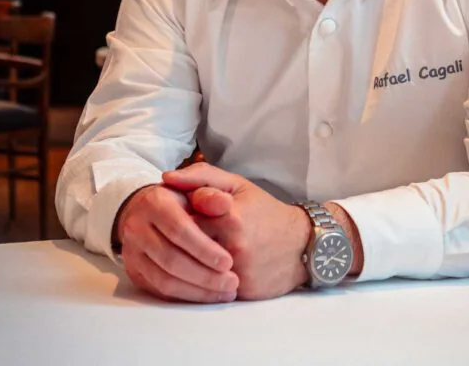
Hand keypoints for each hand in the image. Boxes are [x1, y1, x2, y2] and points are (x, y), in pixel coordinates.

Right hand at [114, 183, 239, 303]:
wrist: (148, 208)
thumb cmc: (181, 197)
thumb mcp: (199, 185)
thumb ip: (212, 192)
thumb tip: (225, 203)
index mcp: (155, 202)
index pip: (179, 230)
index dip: (204, 249)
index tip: (228, 262)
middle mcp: (138, 227)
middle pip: (171, 259)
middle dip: (204, 275)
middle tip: (231, 283)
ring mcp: (132, 252)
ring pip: (164, 280)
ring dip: (198, 291)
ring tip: (225, 292)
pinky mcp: (135, 271)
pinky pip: (160, 291)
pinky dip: (186, 296)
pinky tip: (208, 294)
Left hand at [162, 163, 311, 300]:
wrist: (302, 245)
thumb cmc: (264, 210)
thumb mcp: (237, 184)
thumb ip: (201, 177)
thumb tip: (166, 178)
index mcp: (229, 214)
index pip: (183, 217)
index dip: (177, 216)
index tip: (181, 215)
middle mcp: (233, 244)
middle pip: (186, 245)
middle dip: (181, 241)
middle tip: (183, 236)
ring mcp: (237, 270)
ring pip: (194, 268)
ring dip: (190, 261)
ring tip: (193, 251)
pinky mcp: (241, 291)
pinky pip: (207, 286)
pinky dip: (203, 278)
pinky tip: (206, 268)